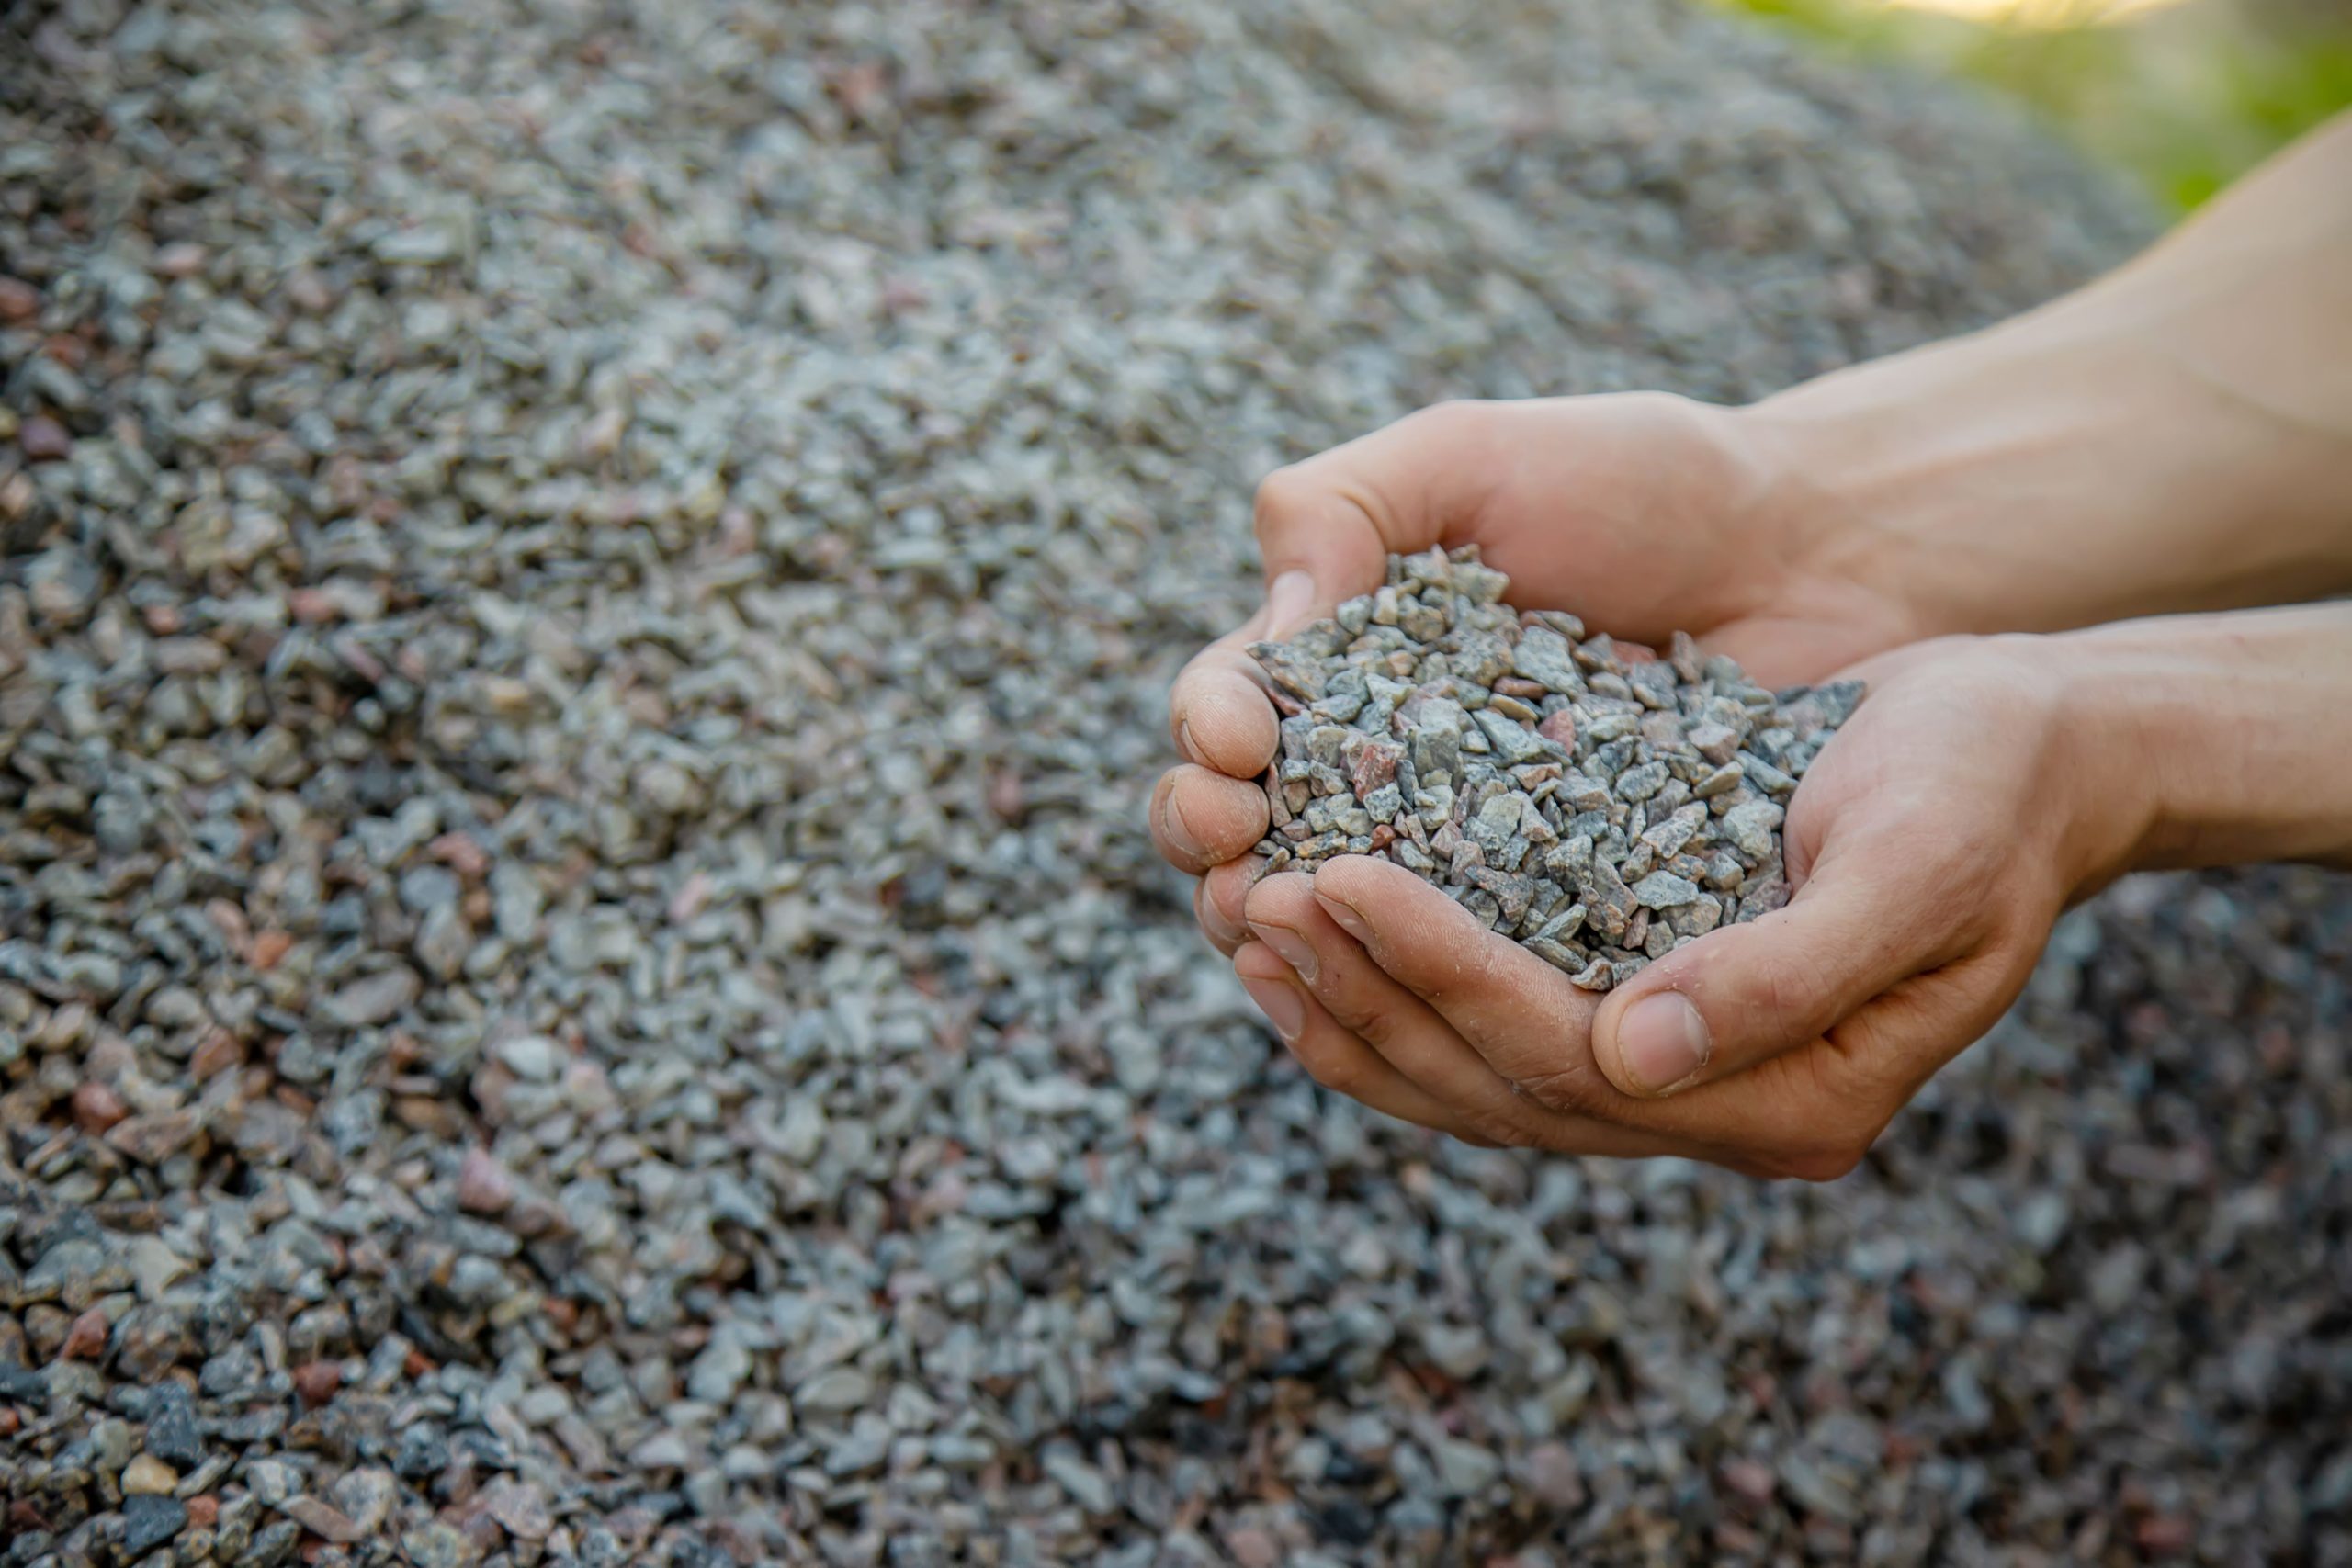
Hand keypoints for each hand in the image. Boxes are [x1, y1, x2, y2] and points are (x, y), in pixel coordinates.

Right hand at [1152, 393, 1927, 951]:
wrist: (1814, 550)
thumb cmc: (1638, 481)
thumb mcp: (1469, 455)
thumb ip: (1340, 509)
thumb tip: (1269, 635)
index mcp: (1336, 662)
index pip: (1224, 713)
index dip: (1207, 737)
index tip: (1242, 742)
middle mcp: (1379, 767)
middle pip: (1249, 832)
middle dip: (1216, 841)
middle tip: (1243, 845)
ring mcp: (1463, 852)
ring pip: (1337, 921)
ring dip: (1296, 934)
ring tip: (1295, 922)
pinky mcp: (1553, 915)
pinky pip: (1469, 967)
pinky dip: (1420, 984)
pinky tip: (1409, 983)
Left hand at [1224, 634, 2143, 1178]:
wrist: (2030, 745)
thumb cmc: (1984, 785)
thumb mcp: (1915, 859)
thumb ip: (1783, 973)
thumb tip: (1628, 1059)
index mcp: (1794, 1099)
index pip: (1570, 1062)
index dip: (1442, 976)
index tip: (1335, 877)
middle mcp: (1721, 1107)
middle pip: (1500, 1086)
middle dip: (1368, 995)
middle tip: (1256, 900)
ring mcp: (1676, 1070)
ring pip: (1474, 1076)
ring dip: (1355, 1003)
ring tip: (1249, 918)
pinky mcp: (1640, 1004)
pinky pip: (1489, 1024)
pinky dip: (1394, 983)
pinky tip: (1314, 930)